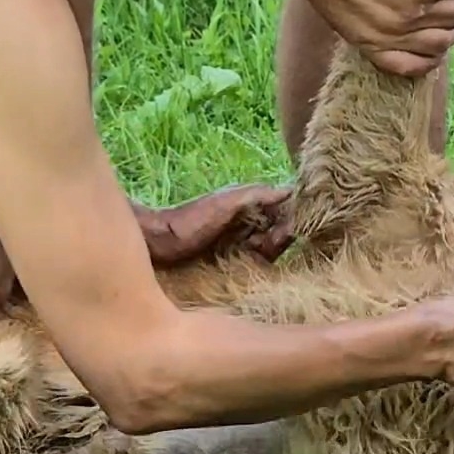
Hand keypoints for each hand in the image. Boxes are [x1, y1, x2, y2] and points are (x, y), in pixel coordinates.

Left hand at [139, 185, 293, 267]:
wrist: (162, 243)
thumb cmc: (193, 220)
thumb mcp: (226, 203)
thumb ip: (257, 195)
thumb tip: (290, 190)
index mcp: (252, 200)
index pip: (286, 206)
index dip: (291, 218)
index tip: (283, 231)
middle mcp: (251, 217)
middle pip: (282, 228)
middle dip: (279, 237)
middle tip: (264, 244)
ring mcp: (244, 237)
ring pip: (272, 245)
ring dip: (269, 250)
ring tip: (253, 251)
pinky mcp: (237, 256)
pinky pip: (259, 259)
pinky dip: (260, 261)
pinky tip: (251, 263)